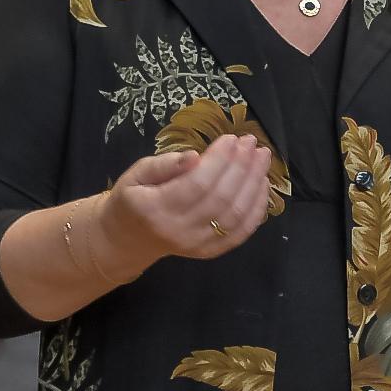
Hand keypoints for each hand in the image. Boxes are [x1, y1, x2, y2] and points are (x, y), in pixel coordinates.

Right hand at [99, 134, 275, 269]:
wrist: (128, 240)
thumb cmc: (132, 200)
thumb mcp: (136, 174)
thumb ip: (163, 164)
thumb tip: (194, 155)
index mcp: (156, 209)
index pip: (197, 184)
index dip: (219, 160)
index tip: (231, 139)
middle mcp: (179, 231)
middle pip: (221, 198)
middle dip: (241, 167)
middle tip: (251, 142)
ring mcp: (197, 245)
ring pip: (235, 216)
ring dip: (254, 184)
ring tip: (261, 158)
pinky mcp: (210, 251)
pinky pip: (241, 232)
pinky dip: (257, 208)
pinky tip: (262, 185)